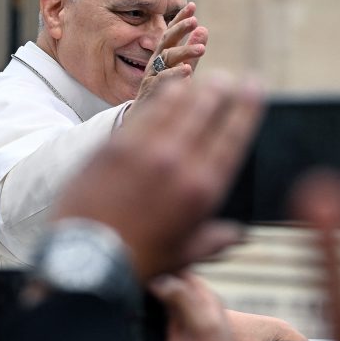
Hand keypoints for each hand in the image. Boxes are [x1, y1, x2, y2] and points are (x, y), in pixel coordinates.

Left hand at [53, 74, 262, 280]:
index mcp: (201, 189)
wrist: (86, 261)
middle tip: (226, 79)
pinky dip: (160, 97)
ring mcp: (144, 150)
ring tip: (199, 80)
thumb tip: (238, 234)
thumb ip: (215, 240)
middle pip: (206, 110)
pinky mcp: (114, 146)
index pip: (233, 134)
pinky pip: (143, 111)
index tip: (254, 86)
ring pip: (175, 104)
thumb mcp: (186, 254)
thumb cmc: (139, 261)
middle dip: (220, 89)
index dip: (247, 105)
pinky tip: (167, 91)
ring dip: (191, 88)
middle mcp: (177, 162)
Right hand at [134, 2, 208, 107]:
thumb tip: (204, 28)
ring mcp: (152, 74)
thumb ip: (191, 51)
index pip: (171, 32)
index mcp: (163, 54)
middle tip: (195, 21)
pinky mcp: (151, 90)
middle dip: (180, 29)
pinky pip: (162, 79)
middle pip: (167, 41)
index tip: (192, 5)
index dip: (180, 18)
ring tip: (202, 49)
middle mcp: (156, 61)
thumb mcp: (180, 68)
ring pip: (167, 58)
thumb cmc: (165, 91)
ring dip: (185, 51)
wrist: (144, 116)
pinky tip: (187, 70)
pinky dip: (175, 74)